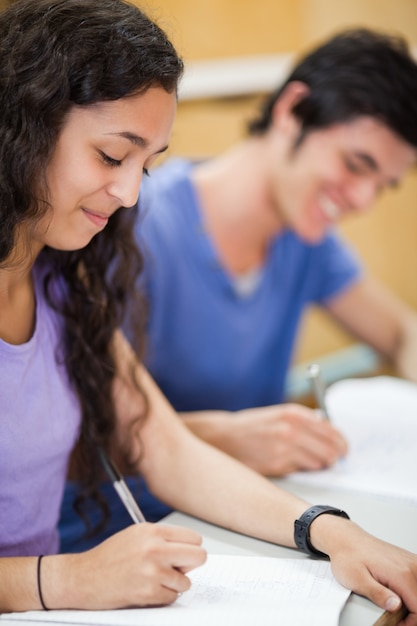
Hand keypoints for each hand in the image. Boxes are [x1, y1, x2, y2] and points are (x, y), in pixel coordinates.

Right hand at [46, 524, 205, 609]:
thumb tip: (189, 550)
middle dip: (191, 565)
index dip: (191, 548)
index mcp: (152, 531)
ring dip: (174, 584)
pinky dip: (162, 597)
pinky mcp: (147, 593)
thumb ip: (163, 539)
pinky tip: (146, 590)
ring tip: (154, 580)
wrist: (83, 577)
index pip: (194, 538)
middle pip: (198, 557)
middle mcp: (154, 548)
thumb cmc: (109, 557)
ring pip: (186, 582)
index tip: (184, 555)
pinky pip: (172, 597)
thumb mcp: (136, 535)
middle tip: (178, 569)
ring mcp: (152, 571)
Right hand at [183, 404, 346, 475]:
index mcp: (293, 413)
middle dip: (335, 456)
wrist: (225, 437)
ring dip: (319, 464)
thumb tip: (330, 436)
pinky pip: (302, 470)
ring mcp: (284, 448)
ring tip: (311, 461)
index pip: (330, 430)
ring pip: (318, 463)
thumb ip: (303, 422)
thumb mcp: (279, 415)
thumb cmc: (253, 426)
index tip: (344, 448)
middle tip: (335, 459)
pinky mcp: (278, 465)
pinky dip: (302, 469)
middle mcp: (290, 429)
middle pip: (329, 449)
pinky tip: (294, 463)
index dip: (341, 442)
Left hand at [311, 516, 416, 624]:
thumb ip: (378, 594)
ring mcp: (411, 562)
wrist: (346, 539)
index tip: (396, 624)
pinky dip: (412, 592)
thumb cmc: (348, 556)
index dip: (409, 622)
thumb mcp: (357, 580)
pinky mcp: (409, 562)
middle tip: (394, 617)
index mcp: (401, 573)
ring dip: (412, 602)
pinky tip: (398, 594)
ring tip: (394, 604)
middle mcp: (410, 566)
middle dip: (412, 614)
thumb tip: (395, 606)